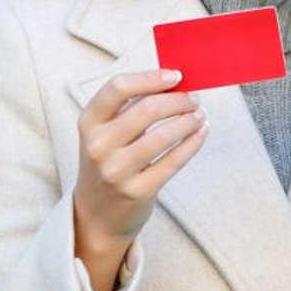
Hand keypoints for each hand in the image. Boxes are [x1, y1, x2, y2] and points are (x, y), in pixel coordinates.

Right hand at [73, 69, 207, 290]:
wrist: (97, 214)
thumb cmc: (108, 162)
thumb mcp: (104, 132)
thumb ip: (128, 107)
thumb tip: (173, 82)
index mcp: (88, 122)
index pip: (118, 88)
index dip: (151, 78)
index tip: (176, 76)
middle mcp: (98, 145)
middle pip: (147, 109)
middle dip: (179, 101)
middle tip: (194, 98)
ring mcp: (116, 171)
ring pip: (164, 135)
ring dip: (189, 120)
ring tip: (200, 115)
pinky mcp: (137, 191)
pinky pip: (174, 161)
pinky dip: (193, 143)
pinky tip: (201, 133)